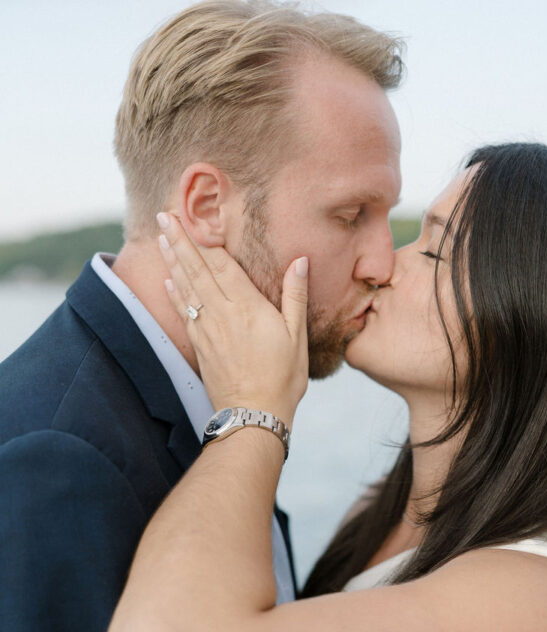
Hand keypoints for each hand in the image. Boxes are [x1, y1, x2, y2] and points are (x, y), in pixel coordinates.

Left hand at [157, 212, 308, 424]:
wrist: (254, 415)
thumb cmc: (282, 378)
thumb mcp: (297, 336)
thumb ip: (295, 296)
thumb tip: (300, 261)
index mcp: (247, 307)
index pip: (221, 264)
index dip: (204, 238)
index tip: (190, 216)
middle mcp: (222, 314)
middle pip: (197, 269)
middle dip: (179, 241)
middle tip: (164, 216)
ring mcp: (207, 330)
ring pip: (186, 287)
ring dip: (173, 261)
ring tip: (162, 238)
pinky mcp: (200, 346)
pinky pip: (184, 312)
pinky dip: (176, 293)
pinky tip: (169, 281)